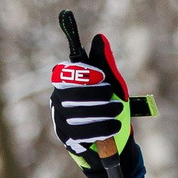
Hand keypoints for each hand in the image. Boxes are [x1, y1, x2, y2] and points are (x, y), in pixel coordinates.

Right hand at [50, 32, 135, 165]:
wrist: (114, 140)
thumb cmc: (109, 105)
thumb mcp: (111, 83)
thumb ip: (104, 62)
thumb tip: (99, 38)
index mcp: (65, 82)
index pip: (63, 74)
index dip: (81, 74)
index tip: (102, 76)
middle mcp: (58, 99)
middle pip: (70, 95)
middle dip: (96, 97)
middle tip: (117, 100)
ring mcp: (60, 119)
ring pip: (76, 115)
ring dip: (101, 114)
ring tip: (119, 113)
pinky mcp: (66, 137)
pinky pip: (80, 133)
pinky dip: (100, 129)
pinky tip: (114, 127)